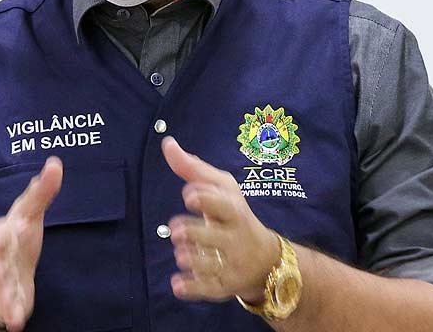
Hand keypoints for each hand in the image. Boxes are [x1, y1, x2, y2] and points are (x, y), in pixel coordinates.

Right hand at [0, 156, 62, 331]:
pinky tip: (15, 323)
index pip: (11, 218)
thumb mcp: (27, 215)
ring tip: (5, 297)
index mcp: (6, 230)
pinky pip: (8, 308)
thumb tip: (55, 163)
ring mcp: (0, 277)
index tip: (10, 221)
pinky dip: (10, 315)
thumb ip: (41, 192)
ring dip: (1, 288)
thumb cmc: (15, 240)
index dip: (17, 214)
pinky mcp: (6, 299)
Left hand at [161, 136, 280, 303]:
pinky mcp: (224, 285)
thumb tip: (168, 143)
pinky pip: (209, 289)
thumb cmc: (233, 215)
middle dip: (196, 233)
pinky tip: (177, 284)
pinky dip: (193, 288)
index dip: (207, 200)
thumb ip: (193, 169)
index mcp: (234, 211)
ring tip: (180, 254)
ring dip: (194, 260)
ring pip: (212, 265)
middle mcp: (235, 238)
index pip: (224, 205)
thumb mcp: (220, 189)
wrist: (264, 258)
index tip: (188, 194)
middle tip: (175, 230)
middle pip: (216, 237)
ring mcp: (231, 264)